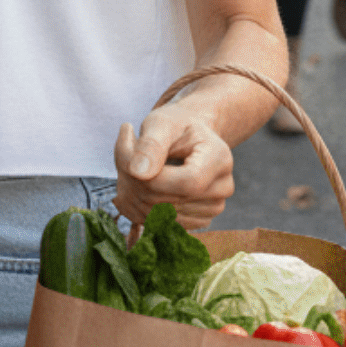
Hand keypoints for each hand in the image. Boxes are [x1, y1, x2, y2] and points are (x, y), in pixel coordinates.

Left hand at [112, 104, 235, 228]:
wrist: (188, 137)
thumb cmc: (175, 125)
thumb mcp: (162, 123)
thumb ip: (151, 145)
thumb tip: (138, 173)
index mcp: (219, 158)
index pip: (187, 183)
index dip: (152, 177)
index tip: (127, 147)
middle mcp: (222, 188)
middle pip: (168, 202)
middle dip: (132, 178)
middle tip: (123, 149)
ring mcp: (211, 209)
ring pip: (157, 216)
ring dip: (131, 191)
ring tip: (130, 163)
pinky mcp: (196, 221)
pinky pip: (156, 224)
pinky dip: (136, 204)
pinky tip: (136, 181)